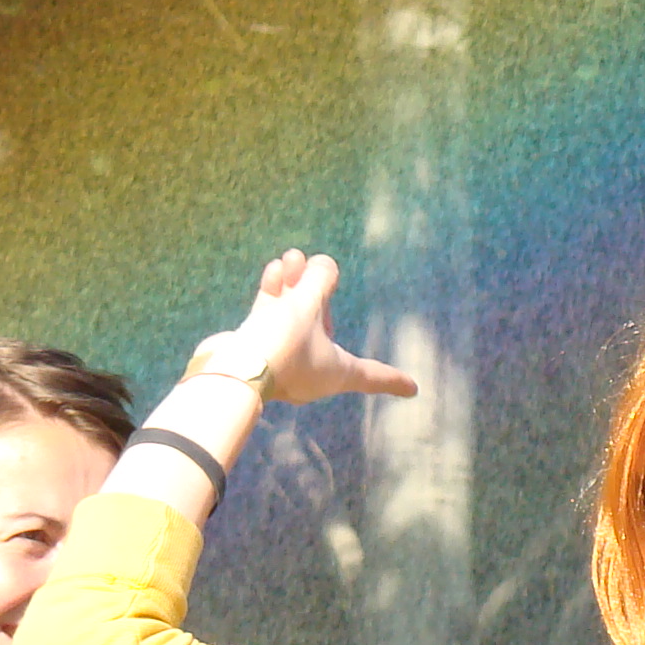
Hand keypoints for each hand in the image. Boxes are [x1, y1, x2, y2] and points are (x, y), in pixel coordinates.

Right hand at [227, 250, 417, 406]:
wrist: (231, 370)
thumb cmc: (281, 343)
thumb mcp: (307, 306)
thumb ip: (320, 282)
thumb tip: (325, 266)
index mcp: (334, 373)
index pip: (371, 374)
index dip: (392, 378)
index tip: (413, 388)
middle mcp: (310, 371)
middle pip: (322, 327)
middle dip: (318, 293)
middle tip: (314, 264)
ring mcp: (282, 361)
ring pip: (294, 319)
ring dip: (294, 287)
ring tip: (293, 256)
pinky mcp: (257, 351)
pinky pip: (272, 320)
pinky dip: (275, 296)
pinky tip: (276, 269)